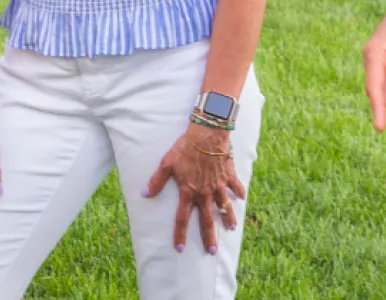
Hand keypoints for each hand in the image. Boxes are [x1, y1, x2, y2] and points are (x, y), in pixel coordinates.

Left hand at [146, 124, 245, 255]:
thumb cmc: (185, 147)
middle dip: (209, 236)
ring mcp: (219, 185)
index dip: (180, 234)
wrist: (207, 134)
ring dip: (228, 218)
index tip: (180, 248)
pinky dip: (239, 192)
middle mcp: (205, 192)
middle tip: (212, 251)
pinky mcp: (229, 175)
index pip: (182, 218)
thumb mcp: (167, 163)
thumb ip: (157, 180)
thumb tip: (144, 194)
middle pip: (207, 219)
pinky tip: (241, 198)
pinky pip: (235, 187)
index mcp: (188, 191)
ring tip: (231, 228)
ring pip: (224, 206)